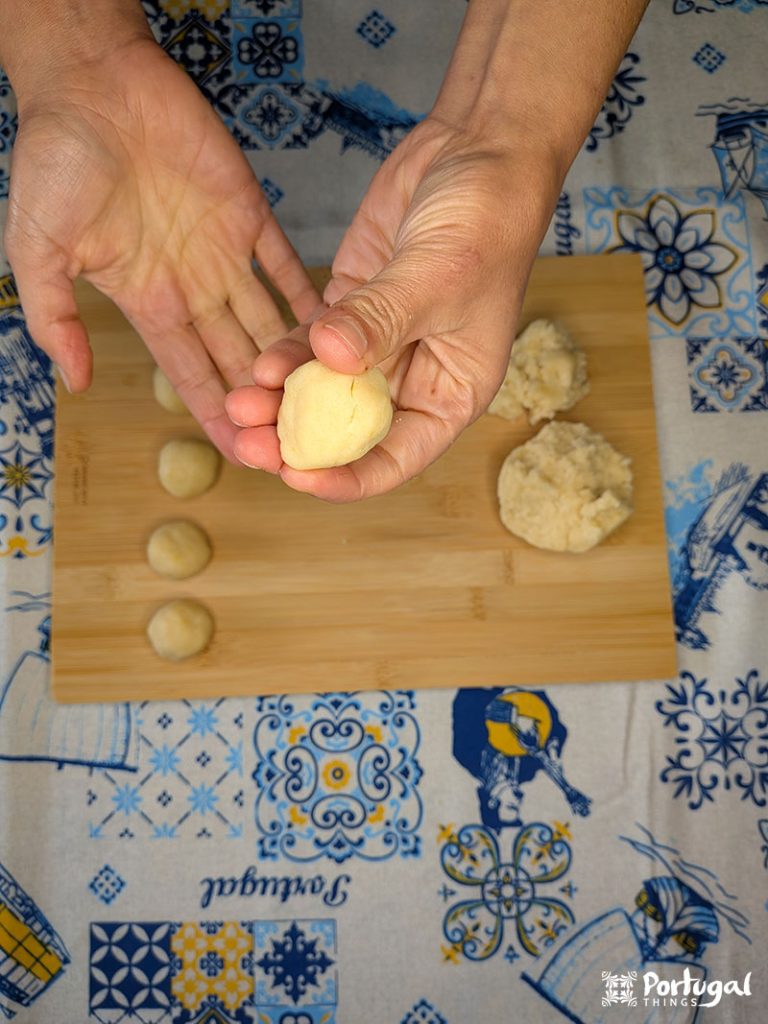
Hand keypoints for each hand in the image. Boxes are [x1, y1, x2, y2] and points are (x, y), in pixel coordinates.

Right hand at [5, 32, 318, 457]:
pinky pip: (284, 262)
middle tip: (303, 441)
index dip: (219, 414)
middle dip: (265, 402)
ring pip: (268, 320)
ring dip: (294, 361)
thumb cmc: (55, 160)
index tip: (248, 456)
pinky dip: (308, 294)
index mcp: (147, 301)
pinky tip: (338, 330)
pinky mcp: (248, 211)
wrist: (90, 83)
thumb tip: (75, 383)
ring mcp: (222, 252)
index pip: (191, 374)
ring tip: (329, 401)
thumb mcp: (37, 249)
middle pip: (238, 358)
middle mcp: (191, 286)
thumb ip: (53, 316)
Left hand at [226, 117, 559, 498]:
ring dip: (281, 404)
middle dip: (299, 442)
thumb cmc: (488, 221)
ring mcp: (379, 345)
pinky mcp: (351, 310)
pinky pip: (310, 346)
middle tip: (251, 445)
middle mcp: (413, 379)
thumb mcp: (438, 276)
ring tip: (239, 405)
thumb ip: (381, 320)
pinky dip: (284, 358)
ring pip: (322, 392)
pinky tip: (256, 365)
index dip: (347, 477)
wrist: (480, 150)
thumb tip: (327, 359)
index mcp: (451, 393)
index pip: (397, 458)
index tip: (298, 477)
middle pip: (349, 432)